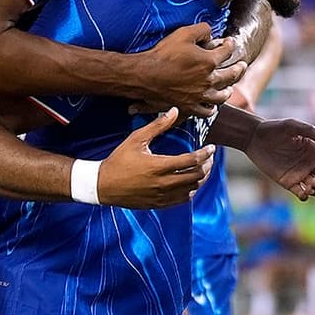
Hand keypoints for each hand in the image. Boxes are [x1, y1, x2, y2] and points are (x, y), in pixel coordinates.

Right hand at [97, 110, 213, 208]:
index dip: (205, 154)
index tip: (211, 148)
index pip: (191, 161)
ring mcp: (161, 196)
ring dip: (201, 179)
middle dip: (206, 166)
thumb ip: (157, 125)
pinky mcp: (158, 204)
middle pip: (195, 176)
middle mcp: (163, 183)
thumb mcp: (136, 139)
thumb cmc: (119, 160)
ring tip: (203, 169)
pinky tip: (191, 183)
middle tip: (209, 158)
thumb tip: (174, 110)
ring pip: (191, 189)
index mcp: (159, 166)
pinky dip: (191, 190)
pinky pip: (182, 200)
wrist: (103, 185)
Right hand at [137, 23, 246, 117]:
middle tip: (242, 65)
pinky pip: (206, 111)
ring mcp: (200, 96)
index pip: (227, 51)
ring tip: (230, 88)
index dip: (230, 44)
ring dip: (228, 91)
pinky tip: (212, 106)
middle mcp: (208, 81)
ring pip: (221, 96)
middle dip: (239, 68)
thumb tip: (210, 32)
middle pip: (231, 76)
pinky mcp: (190, 107)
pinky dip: (211, 109)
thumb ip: (201, 30)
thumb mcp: (183, 33)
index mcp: (209, 62)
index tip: (230, 42)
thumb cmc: (163, 54)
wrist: (145, 76)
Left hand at [243, 116, 314, 200]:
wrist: (254, 138)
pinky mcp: (289, 183)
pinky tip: (303, 193)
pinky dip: (305, 196)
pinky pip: (302, 194)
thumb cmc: (274, 128)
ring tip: (309, 186)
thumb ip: (310, 131)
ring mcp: (300, 174)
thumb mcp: (292, 125)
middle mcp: (310, 163)